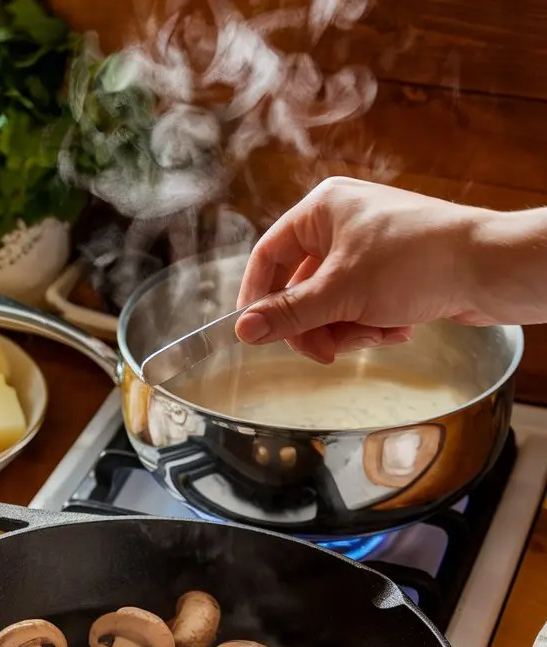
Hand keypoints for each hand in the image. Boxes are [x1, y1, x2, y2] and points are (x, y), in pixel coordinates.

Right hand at [235, 176, 546, 362]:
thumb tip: (243, 330)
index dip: (258, 298)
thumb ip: (287, 315)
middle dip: (315, 324)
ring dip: (348, 329)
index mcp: (322, 209)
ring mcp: (366, 249)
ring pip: (329, 305)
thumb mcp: (340, 293)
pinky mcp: (389, 273)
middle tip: (325, 350)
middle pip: (299, 288)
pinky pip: (358, 308)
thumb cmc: (419, 261)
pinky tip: (397, 327)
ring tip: (377, 332)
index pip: (267, 256)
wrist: (490, 268)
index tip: (256, 333)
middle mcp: (341, 224)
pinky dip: (372, 325)